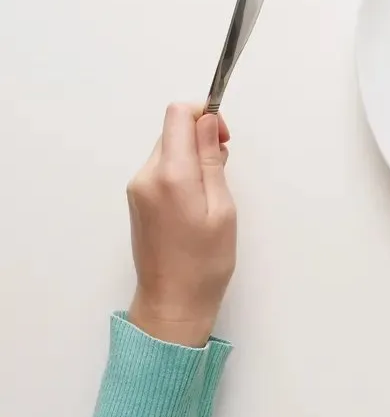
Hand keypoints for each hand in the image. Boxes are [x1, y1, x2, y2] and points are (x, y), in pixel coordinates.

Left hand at [126, 103, 235, 346]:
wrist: (172, 302)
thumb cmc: (205, 262)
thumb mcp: (223, 208)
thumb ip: (212, 161)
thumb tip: (208, 123)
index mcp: (170, 175)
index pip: (178, 115)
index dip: (204, 114)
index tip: (224, 136)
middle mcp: (146, 176)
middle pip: (171, 131)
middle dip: (201, 136)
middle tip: (225, 165)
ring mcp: (137, 189)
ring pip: (167, 150)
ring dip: (192, 156)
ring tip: (214, 190)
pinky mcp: (138, 201)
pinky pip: (161, 170)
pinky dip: (182, 171)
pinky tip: (198, 199)